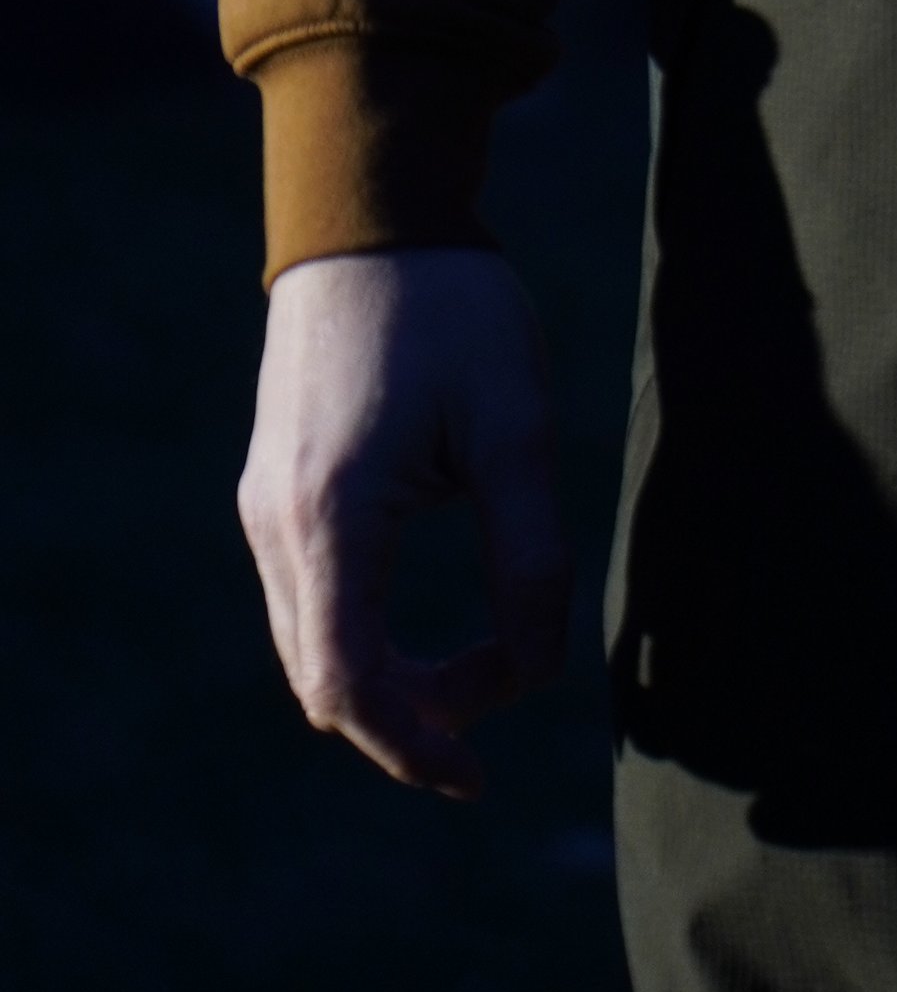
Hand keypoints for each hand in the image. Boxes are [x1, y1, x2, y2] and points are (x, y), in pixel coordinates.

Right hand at [238, 246, 570, 797]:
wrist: (371, 216)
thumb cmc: (451, 310)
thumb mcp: (515, 425)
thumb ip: (529, 551)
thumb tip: (537, 668)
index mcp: (331, 514)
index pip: (348, 684)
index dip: (413, 746)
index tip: (477, 775)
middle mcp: (276, 524)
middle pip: (325, 681)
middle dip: (412, 720)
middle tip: (499, 711)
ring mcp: (263, 506)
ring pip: (313, 646)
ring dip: (390, 680)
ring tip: (482, 670)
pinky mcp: (273, 487)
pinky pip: (310, 599)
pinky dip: (366, 634)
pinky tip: (432, 621)